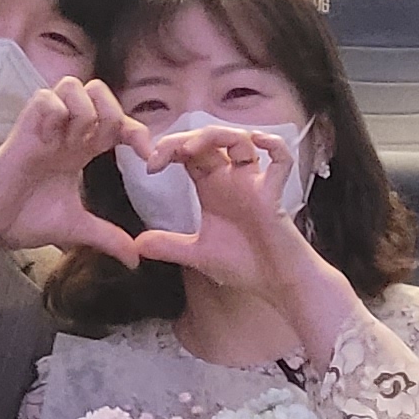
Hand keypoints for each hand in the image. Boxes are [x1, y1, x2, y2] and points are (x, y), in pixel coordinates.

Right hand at [0, 79, 144, 254]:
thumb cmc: (26, 219)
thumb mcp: (76, 229)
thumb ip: (108, 237)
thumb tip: (136, 260)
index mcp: (82, 148)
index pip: (119, 122)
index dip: (139, 133)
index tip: (148, 161)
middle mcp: (67, 131)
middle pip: (99, 90)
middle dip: (112, 113)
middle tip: (102, 146)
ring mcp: (46, 126)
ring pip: (74, 86)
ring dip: (83, 113)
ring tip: (72, 143)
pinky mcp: (25, 126)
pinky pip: (47, 98)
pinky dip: (56, 114)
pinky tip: (50, 140)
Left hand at [121, 123, 319, 291]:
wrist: (274, 283)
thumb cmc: (243, 264)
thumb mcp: (197, 254)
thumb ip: (169, 246)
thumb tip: (137, 244)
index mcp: (212, 186)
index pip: (189, 153)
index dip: (168, 150)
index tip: (150, 166)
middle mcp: (232, 178)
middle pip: (210, 139)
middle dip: (184, 138)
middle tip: (161, 153)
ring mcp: (254, 182)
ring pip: (240, 139)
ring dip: (215, 135)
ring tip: (191, 149)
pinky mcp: (274, 193)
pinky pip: (281, 159)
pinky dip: (273, 145)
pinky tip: (256, 141)